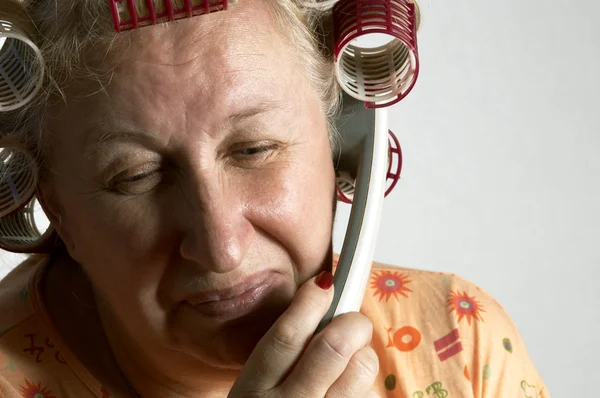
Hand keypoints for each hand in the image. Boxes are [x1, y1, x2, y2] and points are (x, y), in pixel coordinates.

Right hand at [228, 271, 378, 397]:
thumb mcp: (256, 388)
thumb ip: (285, 355)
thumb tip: (323, 307)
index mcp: (256, 389)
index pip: (286, 337)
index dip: (309, 303)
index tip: (325, 283)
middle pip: (332, 348)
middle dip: (351, 324)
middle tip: (354, 322)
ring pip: (361, 372)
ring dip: (363, 359)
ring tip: (350, 366)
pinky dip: (366, 390)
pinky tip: (348, 395)